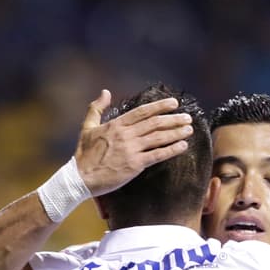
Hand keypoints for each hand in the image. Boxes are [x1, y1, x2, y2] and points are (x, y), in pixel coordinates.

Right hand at [75, 89, 193, 195]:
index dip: (160, 106)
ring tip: (189, 129)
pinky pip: (157, 155)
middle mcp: (126, 135)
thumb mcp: (87, 127)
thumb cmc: (84, 154)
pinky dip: (171, 150)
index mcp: (116, 125)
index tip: (174, 103)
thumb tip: (105, 92)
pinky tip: (182, 146)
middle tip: (188, 117)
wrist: (80, 178)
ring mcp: (131, 150)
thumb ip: (96, 108)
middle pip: (155, 123)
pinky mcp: (135, 165)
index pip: (142, 112)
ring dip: (176, 132)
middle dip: (173, 119)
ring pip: (158, 138)